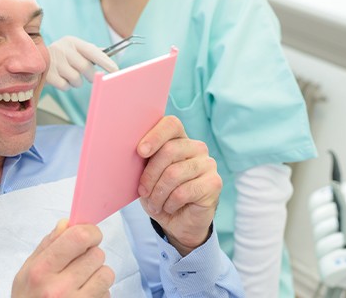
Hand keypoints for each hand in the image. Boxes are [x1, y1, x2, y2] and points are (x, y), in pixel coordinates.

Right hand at [12, 219, 114, 296]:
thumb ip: (47, 245)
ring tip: (81, 282)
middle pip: (97, 254)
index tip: (89, 235)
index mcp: (41, 270)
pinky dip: (99, 294)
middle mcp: (59, 289)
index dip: (90, 232)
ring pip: (107, 273)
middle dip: (91, 255)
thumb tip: (67, 223)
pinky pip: (108, 294)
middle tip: (78, 264)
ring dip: (97, 275)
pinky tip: (83, 297)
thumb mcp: (26, 272)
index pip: (79, 237)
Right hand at [47, 36, 118, 90]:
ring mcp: (53, 61)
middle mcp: (62, 48)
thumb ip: (91, 52)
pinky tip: (60, 79)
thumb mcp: (74, 49)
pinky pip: (65, 86)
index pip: (92, 51)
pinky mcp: (47, 73)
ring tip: (70, 76)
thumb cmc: (62, 56)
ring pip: (76, 79)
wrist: (34, 59)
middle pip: (85, 67)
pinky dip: (66, 86)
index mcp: (72, 41)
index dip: (105, 61)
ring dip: (76, 82)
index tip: (116, 70)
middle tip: (89, 77)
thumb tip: (110, 55)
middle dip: (90, 76)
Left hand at [137, 116, 220, 255]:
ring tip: (155, 203)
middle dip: (150, 174)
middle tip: (143, 192)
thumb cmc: (158, 192)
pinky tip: (169, 207)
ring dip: (158, 193)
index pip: (171, 124)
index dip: (155, 136)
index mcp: (178, 138)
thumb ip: (144, 158)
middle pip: (169, 150)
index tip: (140, 152)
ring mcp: (208, 164)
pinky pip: (184, 191)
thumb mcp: (146, 174)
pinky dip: (170, 203)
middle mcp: (196, 147)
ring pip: (174, 173)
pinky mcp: (214, 183)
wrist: (177, 221)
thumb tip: (132, 147)